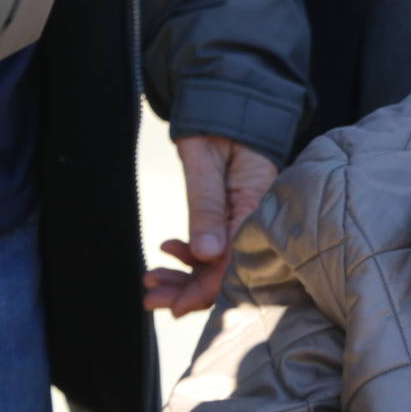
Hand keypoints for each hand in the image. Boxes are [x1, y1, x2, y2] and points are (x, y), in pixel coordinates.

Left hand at [144, 135, 277, 315]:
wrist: (231, 105)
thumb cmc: (220, 128)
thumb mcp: (207, 164)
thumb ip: (207, 209)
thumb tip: (203, 255)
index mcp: (259, 208)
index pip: (236, 262)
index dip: (207, 288)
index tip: (177, 306)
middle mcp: (257, 222)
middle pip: (228, 271)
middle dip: (189, 291)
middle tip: (152, 300)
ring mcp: (246, 223)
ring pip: (219, 264)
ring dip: (185, 277)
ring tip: (151, 280)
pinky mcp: (235, 220)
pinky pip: (216, 250)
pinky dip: (190, 257)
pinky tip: (168, 252)